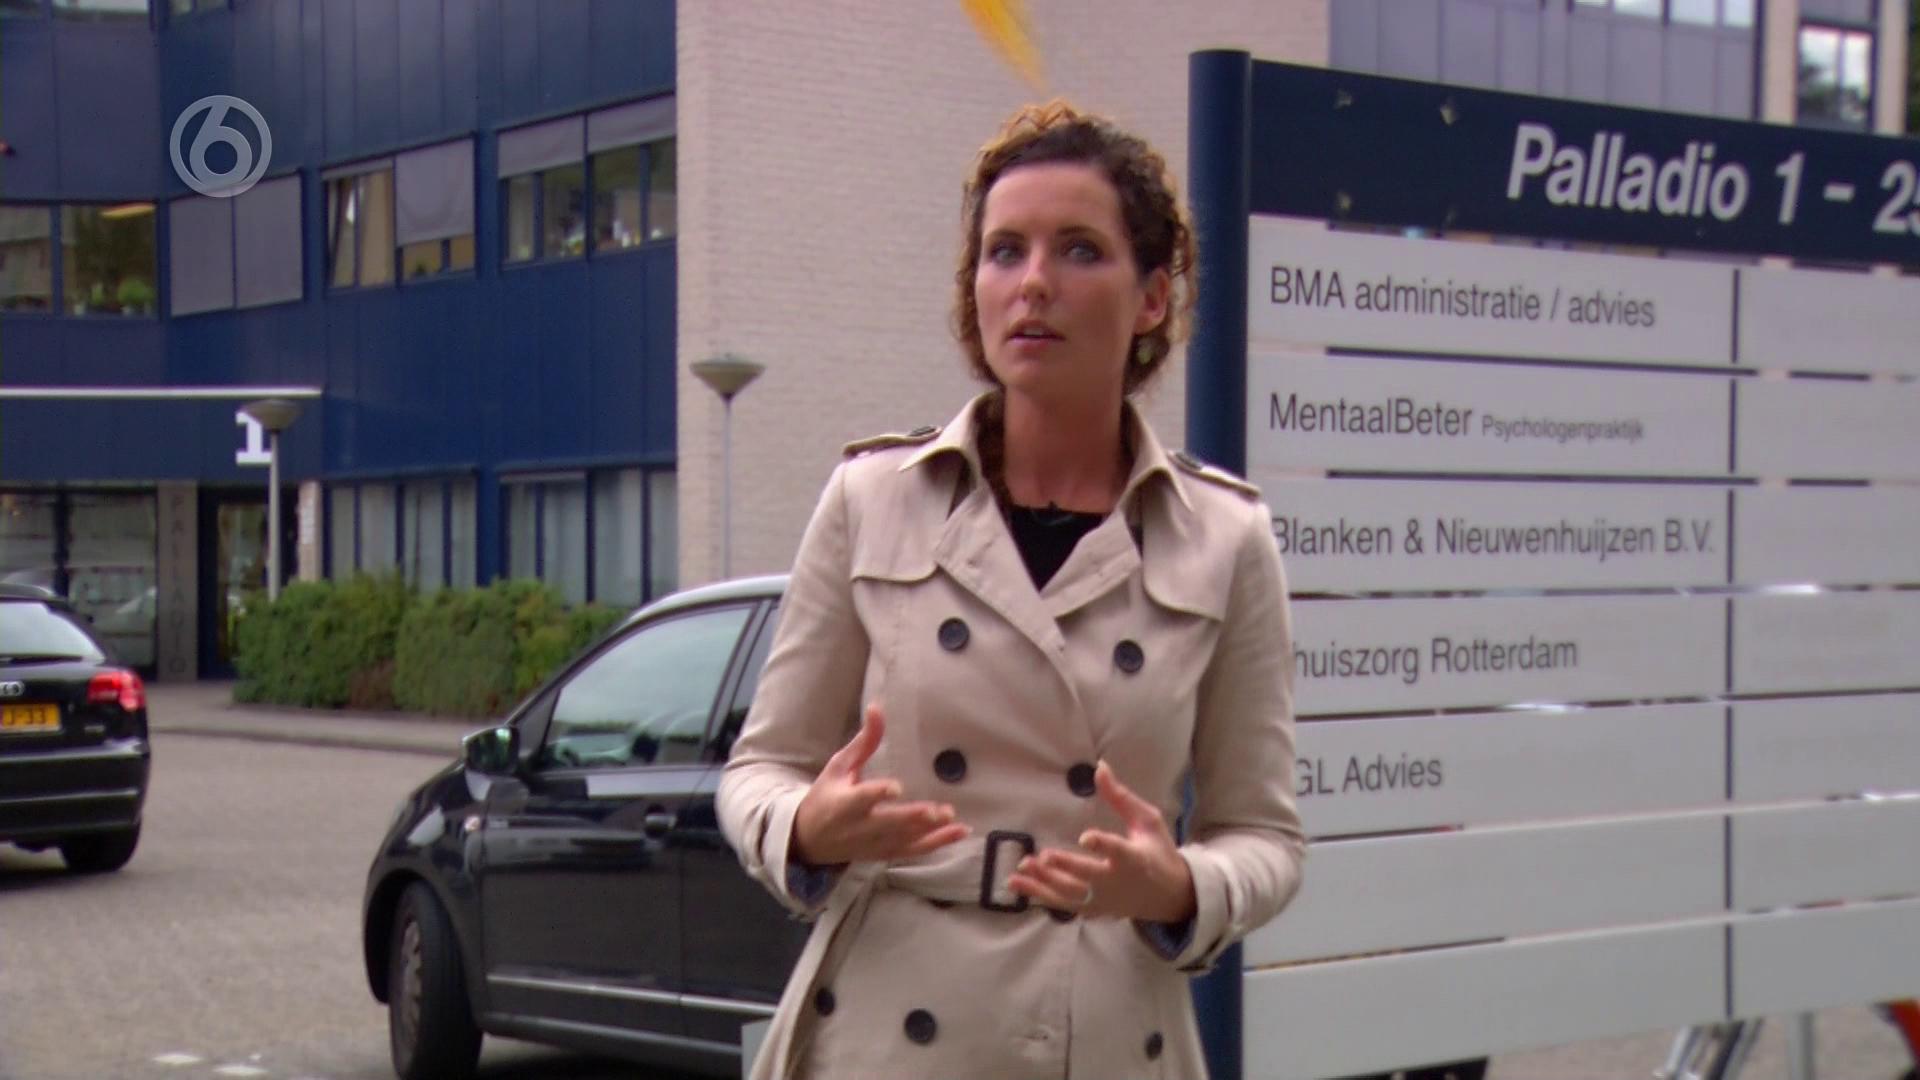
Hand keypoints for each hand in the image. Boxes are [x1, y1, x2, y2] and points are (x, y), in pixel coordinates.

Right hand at [791, 703, 970, 866]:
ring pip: (904, 841)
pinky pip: (913, 851)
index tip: (896, 788)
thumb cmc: (826, 796)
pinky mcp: (885, 853)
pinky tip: (960, 832)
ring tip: (953, 819)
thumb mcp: (839, 767)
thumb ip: (863, 741)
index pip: (861, 798)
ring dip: (930, 832)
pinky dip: (937, 843)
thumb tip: (877, 708)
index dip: (878, 794)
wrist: (810, 841)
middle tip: (937, 811)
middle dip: (912, 818)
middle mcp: (859, 827)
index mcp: (843, 803)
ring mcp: (873, 843)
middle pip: (888, 824)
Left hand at [1006, 761, 1195, 922]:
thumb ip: (1121, 797)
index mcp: (1135, 858)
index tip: (1086, 837)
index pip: (1118, 851)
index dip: (1103, 845)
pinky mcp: (1093, 909)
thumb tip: (1099, 767)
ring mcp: (1103, 899)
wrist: (1169, 897)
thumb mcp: (1147, 821)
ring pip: (1070, 895)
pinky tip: (1018, 885)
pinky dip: (1040, 896)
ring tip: (1021, 868)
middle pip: (1088, 877)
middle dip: (1066, 868)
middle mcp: (1117, 882)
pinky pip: (1063, 905)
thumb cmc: (1157, 851)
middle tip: (1044, 856)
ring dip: (1044, 883)